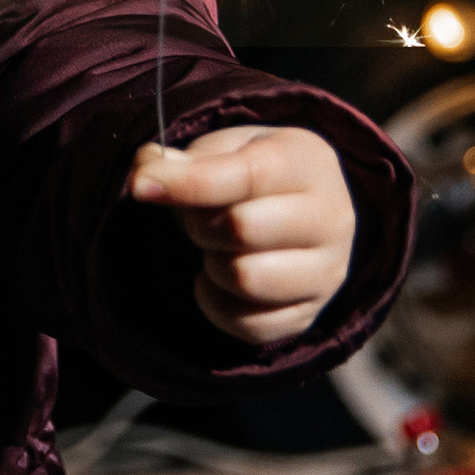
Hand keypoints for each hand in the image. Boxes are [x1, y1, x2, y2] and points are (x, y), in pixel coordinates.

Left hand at [129, 124, 355, 347]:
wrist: (288, 209)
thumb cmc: (247, 174)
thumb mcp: (218, 149)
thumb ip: (179, 160)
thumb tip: (146, 175)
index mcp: (309, 161)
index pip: (246, 176)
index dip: (185, 182)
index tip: (141, 187)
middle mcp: (333, 217)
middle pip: (243, 228)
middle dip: (200, 223)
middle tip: (197, 218)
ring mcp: (327, 272)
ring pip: (246, 279)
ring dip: (211, 264)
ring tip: (215, 247)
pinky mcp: (309, 315)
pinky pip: (248, 324)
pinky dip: (216, 304)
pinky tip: (219, 279)